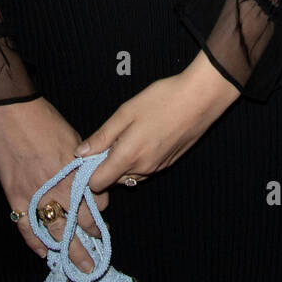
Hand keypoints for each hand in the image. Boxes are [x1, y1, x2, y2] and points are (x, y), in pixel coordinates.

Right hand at [0, 96, 108, 273]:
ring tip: (79, 265)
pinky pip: (27, 227)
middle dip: (90, 238)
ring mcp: (37, 195)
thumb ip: (81, 164)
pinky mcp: (16, 197)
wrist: (13, 115)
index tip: (101, 216)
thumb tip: (88, 178)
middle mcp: (60, 188)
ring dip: (69, 250)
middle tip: (97, 254)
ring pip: (57, 230)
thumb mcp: (73, 140)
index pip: (98, 201)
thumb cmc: (45, 122)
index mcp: (77, 173)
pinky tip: (44, 253)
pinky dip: (35, 242)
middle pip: (81, 222)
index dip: (101, 209)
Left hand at [75, 51, 241, 190]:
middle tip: (112, 137)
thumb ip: (103, 136)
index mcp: (128, 157)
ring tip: (131, 133)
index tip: (91, 152)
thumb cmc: (162, 99)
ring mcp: (157, 168)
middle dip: (107, 165)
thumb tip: (81, 153)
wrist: (200, 99)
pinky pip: (145, 169)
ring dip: (124, 162)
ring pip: (130, 175)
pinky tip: (147, 135)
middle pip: (113, 180)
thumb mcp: (126, 112)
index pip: (98, 183)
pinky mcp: (169, 163)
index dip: (89, 170)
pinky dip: (140, 159)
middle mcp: (143, 169)